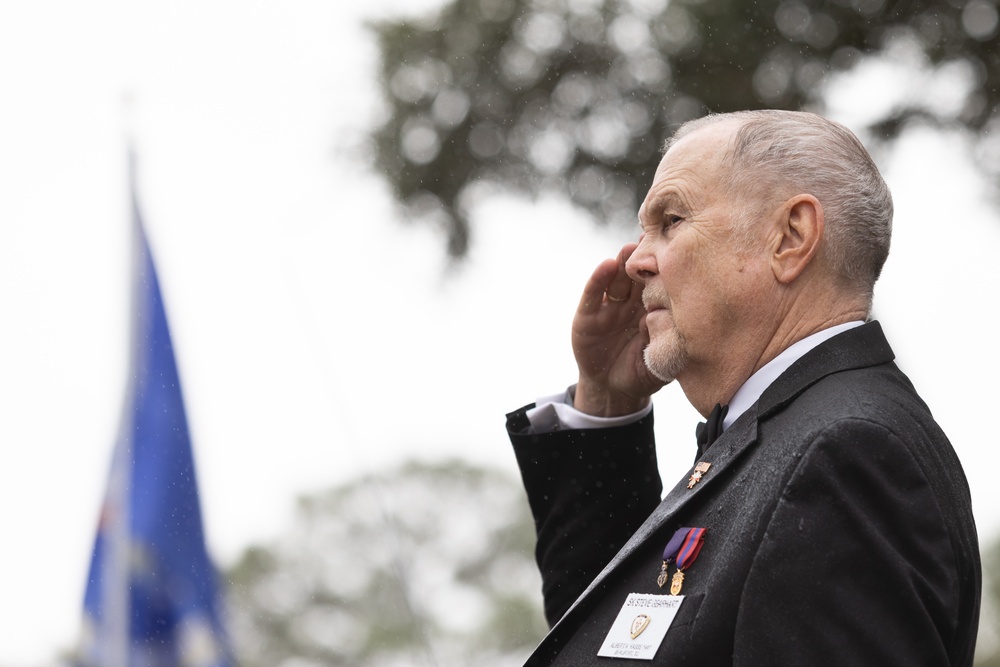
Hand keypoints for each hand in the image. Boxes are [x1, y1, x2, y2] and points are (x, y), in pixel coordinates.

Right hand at [571, 243, 665, 416]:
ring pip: (617, 279)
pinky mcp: (588, 315)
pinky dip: (599, 279)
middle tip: (653, 239)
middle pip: (638, 274)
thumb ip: (668, 340)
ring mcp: (610, 306)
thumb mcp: (662, 359)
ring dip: (623, 262)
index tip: (679, 248)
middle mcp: (632, 302)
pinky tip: (606, 265)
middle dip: (644, 257)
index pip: (661, 282)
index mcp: (654, 308)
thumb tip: (674, 320)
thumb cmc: (644, 373)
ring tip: (630, 249)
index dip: (667, 266)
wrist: (614, 390)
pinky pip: (593, 294)